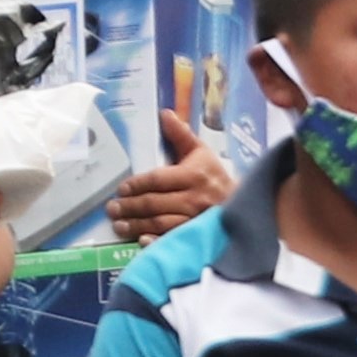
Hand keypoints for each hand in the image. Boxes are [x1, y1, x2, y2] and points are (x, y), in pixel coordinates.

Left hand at [107, 108, 236, 243]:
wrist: (244, 205)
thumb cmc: (215, 177)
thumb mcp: (201, 153)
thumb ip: (181, 135)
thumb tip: (165, 114)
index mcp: (193, 175)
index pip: (158, 179)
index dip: (137, 184)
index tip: (121, 189)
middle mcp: (194, 198)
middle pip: (154, 203)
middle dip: (130, 206)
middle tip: (112, 208)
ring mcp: (195, 220)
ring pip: (160, 223)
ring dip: (136, 225)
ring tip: (118, 226)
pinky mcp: (197, 237)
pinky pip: (173, 240)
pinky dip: (156, 242)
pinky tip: (141, 241)